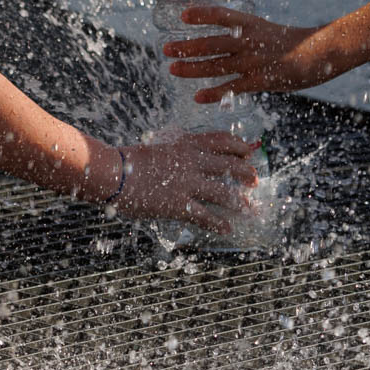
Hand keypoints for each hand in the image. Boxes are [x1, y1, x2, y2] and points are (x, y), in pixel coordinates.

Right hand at [110, 129, 258, 233]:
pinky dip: (218, 223)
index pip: (221, 140)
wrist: (113, 172)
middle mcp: (191, 162)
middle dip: (246, 173)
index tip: (249, 151)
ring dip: (239, 202)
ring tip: (249, 209)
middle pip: (229, 165)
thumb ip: (175, 151)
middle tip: (255, 180)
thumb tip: (186, 157)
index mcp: (185, 145)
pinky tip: (227, 229)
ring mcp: (186, 183)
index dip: (239, 145)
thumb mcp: (158, 147)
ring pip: (223, 192)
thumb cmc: (129, 160)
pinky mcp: (178, 204)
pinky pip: (205, 216)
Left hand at [163, 6, 340, 101]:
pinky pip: (233, 88)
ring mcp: (254, 61)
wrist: (320, 53)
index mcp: (251, 24)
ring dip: (192, 69)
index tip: (182, 15)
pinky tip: (198, 96)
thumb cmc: (291, 41)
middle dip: (186, 47)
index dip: (201, 14)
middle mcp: (249, 40)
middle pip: (211, 43)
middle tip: (165, 48)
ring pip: (216, 66)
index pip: (222, 16)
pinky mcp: (260, 80)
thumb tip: (223, 37)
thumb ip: (244, 34)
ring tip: (173, 69)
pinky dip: (214, 93)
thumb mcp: (265, 30)